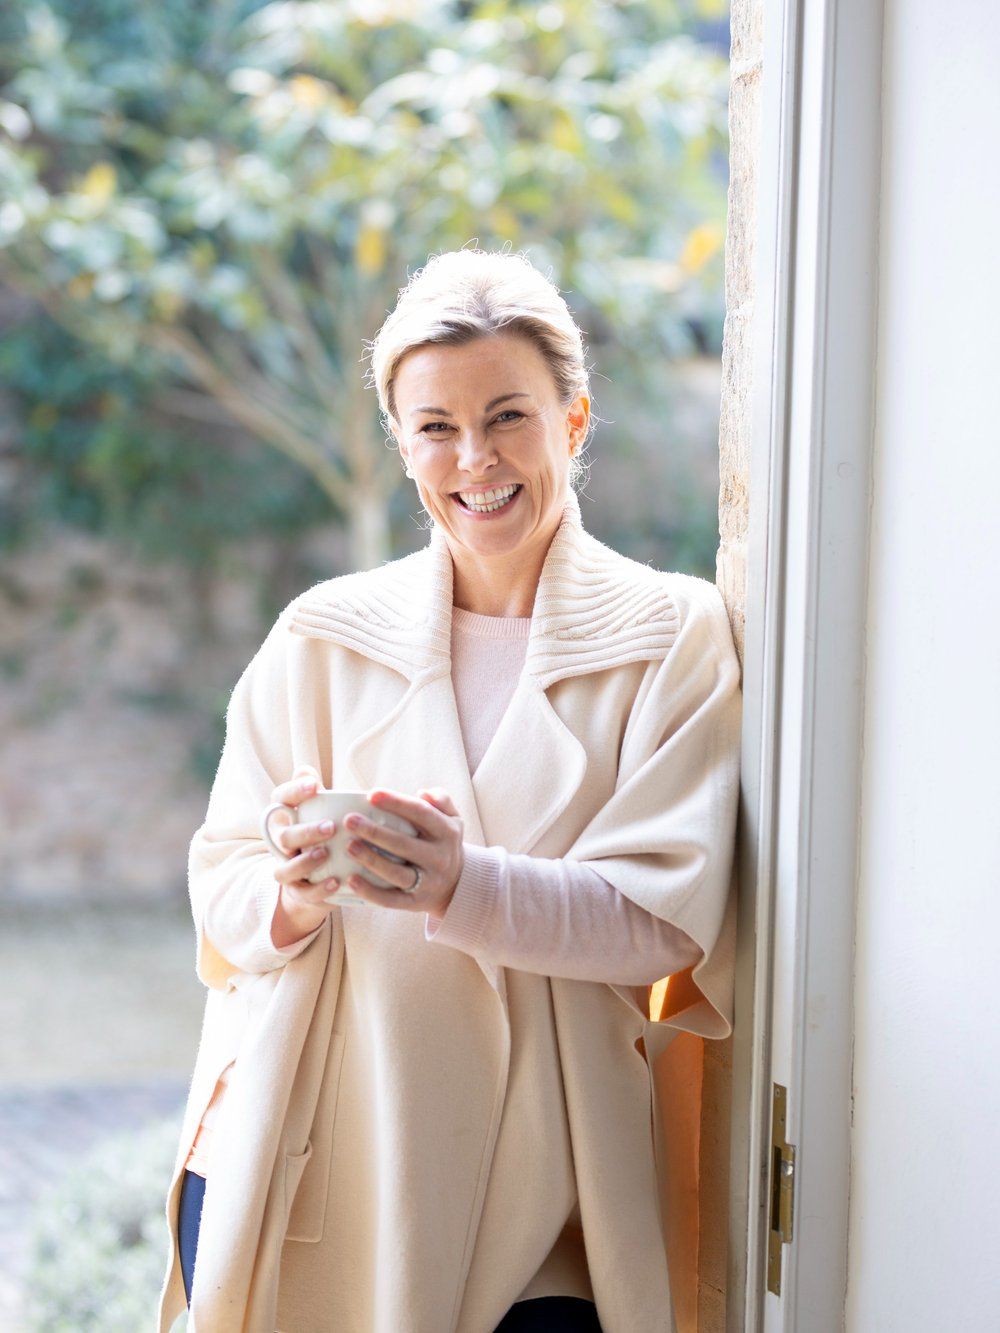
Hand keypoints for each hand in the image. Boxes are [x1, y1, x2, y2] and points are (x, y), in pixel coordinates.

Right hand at [266, 765, 340, 944]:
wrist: (320, 878)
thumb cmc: (328, 835)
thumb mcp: (327, 813)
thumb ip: (324, 796)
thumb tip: (312, 769)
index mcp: (287, 819)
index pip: (280, 800)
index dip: (293, 791)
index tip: (315, 786)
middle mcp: (282, 843)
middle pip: (283, 836)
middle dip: (306, 831)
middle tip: (330, 827)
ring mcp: (288, 869)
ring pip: (285, 868)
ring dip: (305, 861)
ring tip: (325, 854)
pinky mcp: (298, 892)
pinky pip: (303, 893)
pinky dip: (319, 889)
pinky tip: (336, 882)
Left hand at [341, 786, 463, 915]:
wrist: (457, 884)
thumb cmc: (443, 842)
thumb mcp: (452, 819)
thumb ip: (441, 800)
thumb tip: (423, 793)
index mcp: (447, 832)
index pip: (421, 813)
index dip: (396, 803)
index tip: (372, 794)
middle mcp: (439, 858)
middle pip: (404, 844)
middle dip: (375, 832)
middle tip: (349, 820)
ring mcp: (428, 882)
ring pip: (397, 873)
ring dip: (371, 860)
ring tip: (349, 846)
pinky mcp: (415, 903)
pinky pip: (391, 900)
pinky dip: (370, 892)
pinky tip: (351, 880)